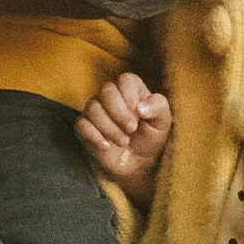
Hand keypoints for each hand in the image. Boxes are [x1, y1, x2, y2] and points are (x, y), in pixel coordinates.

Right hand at [75, 72, 171, 204]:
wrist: (138, 162)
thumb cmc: (150, 136)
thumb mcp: (162, 121)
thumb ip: (158, 107)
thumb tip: (141, 108)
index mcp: (130, 88)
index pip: (125, 80)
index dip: (131, 97)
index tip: (139, 115)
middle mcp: (110, 95)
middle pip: (106, 91)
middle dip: (120, 113)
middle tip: (132, 129)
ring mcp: (95, 110)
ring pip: (93, 108)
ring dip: (110, 128)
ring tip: (124, 142)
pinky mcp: (84, 127)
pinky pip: (82, 125)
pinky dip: (95, 136)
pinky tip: (107, 146)